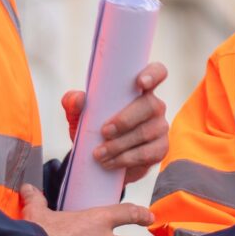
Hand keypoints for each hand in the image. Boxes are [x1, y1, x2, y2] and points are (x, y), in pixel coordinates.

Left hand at [60, 61, 169, 180]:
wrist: (99, 159)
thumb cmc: (93, 128)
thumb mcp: (79, 116)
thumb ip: (74, 103)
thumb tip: (80, 99)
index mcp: (139, 90)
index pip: (157, 73)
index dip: (153, 74)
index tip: (140, 83)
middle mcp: (154, 106)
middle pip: (150, 106)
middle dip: (126, 120)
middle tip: (104, 132)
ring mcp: (160, 127)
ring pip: (146, 132)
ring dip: (120, 144)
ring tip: (99, 153)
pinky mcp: (160, 149)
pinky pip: (147, 153)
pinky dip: (126, 159)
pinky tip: (110, 162)